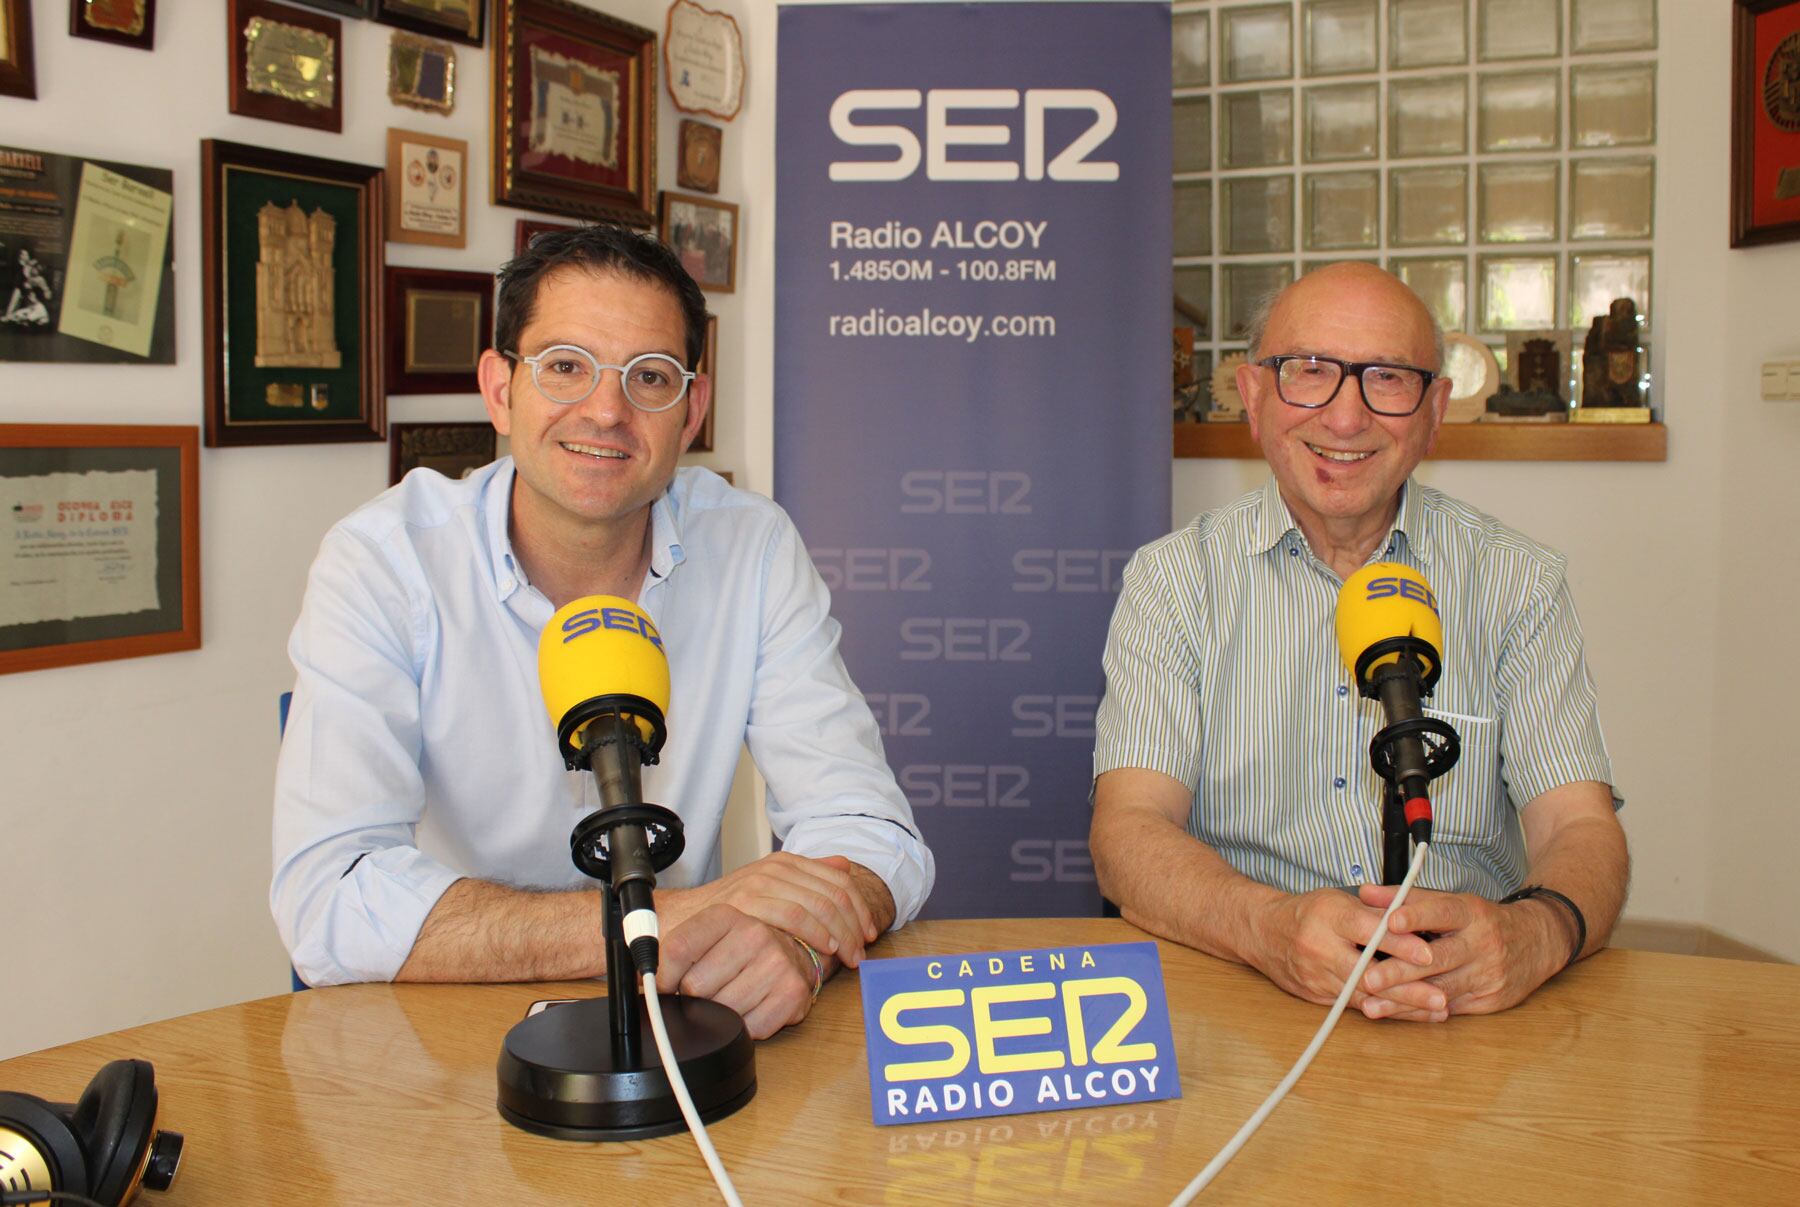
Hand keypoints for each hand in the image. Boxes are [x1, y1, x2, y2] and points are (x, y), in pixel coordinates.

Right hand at [656, 851, 877, 967]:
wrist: (681, 922)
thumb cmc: (727, 914)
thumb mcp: (770, 889)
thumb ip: (807, 877)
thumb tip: (844, 864)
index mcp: (786, 863)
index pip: (839, 880)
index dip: (860, 908)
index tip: (869, 934)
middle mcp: (776, 868)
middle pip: (834, 894)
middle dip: (855, 925)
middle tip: (862, 952)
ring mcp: (762, 884)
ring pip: (819, 905)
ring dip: (841, 934)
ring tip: (848, 957)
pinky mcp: (748, 903)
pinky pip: (795, 916)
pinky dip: (816, 933)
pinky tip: (825, 950)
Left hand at [657, 903, 816, 1037]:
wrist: (793, 954)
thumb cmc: (743, 951)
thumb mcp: (707, 938)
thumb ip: (672, 952)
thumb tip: (638, 976)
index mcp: (726, 915)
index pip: (677, 949)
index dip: (663, 977)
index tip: (665, 986)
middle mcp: (754, 933)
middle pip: (695, 985)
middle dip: (694, 998)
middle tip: (707, 991)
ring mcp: (776, 962)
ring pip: (720, 1011)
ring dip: (719, 1015)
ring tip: (732, 996)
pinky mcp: (792, 992)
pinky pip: (748, 1027)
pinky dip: (744, 1027)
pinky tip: (751, 1007)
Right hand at [1252, 888, 1447, 1021]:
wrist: (1263, 932)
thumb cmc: (1308, 913)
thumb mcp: (1338, 901)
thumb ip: (1375, 913)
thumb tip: (1417, 923)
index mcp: (1328, 916)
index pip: (1368, 931)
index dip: (1399, 944)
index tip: (1428, 955)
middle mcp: (1319, 947)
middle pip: (1368, 972)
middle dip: (1407, 988)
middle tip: (1440, 998)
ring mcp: (1316, 976)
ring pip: (1364, 996)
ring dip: (1402, 1005)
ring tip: (1435, 1010)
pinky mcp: (1316, 996)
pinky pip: (1354, 1006)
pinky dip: (1384, 1009)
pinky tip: (1410, 1013)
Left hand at [1356, 885, 1565, 1017]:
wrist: (1538, 942)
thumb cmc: (1482, 920)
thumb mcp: (1452, 902)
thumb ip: (1407, 898)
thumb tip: (1365, 892)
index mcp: (1471, 913)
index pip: (1443, 912)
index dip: (1416, 916)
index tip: (1390, 922)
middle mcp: (1482, 944)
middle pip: (1438, 958)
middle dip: (1401, 970)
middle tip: (1368, 977)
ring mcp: (1488, 975)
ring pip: (1441, 990)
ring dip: (1404, 1001)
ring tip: (1371, 1006)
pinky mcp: (1490, 1001)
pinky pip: (1450, 1009)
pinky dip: (1421, 1013)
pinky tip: (1396, 1015)